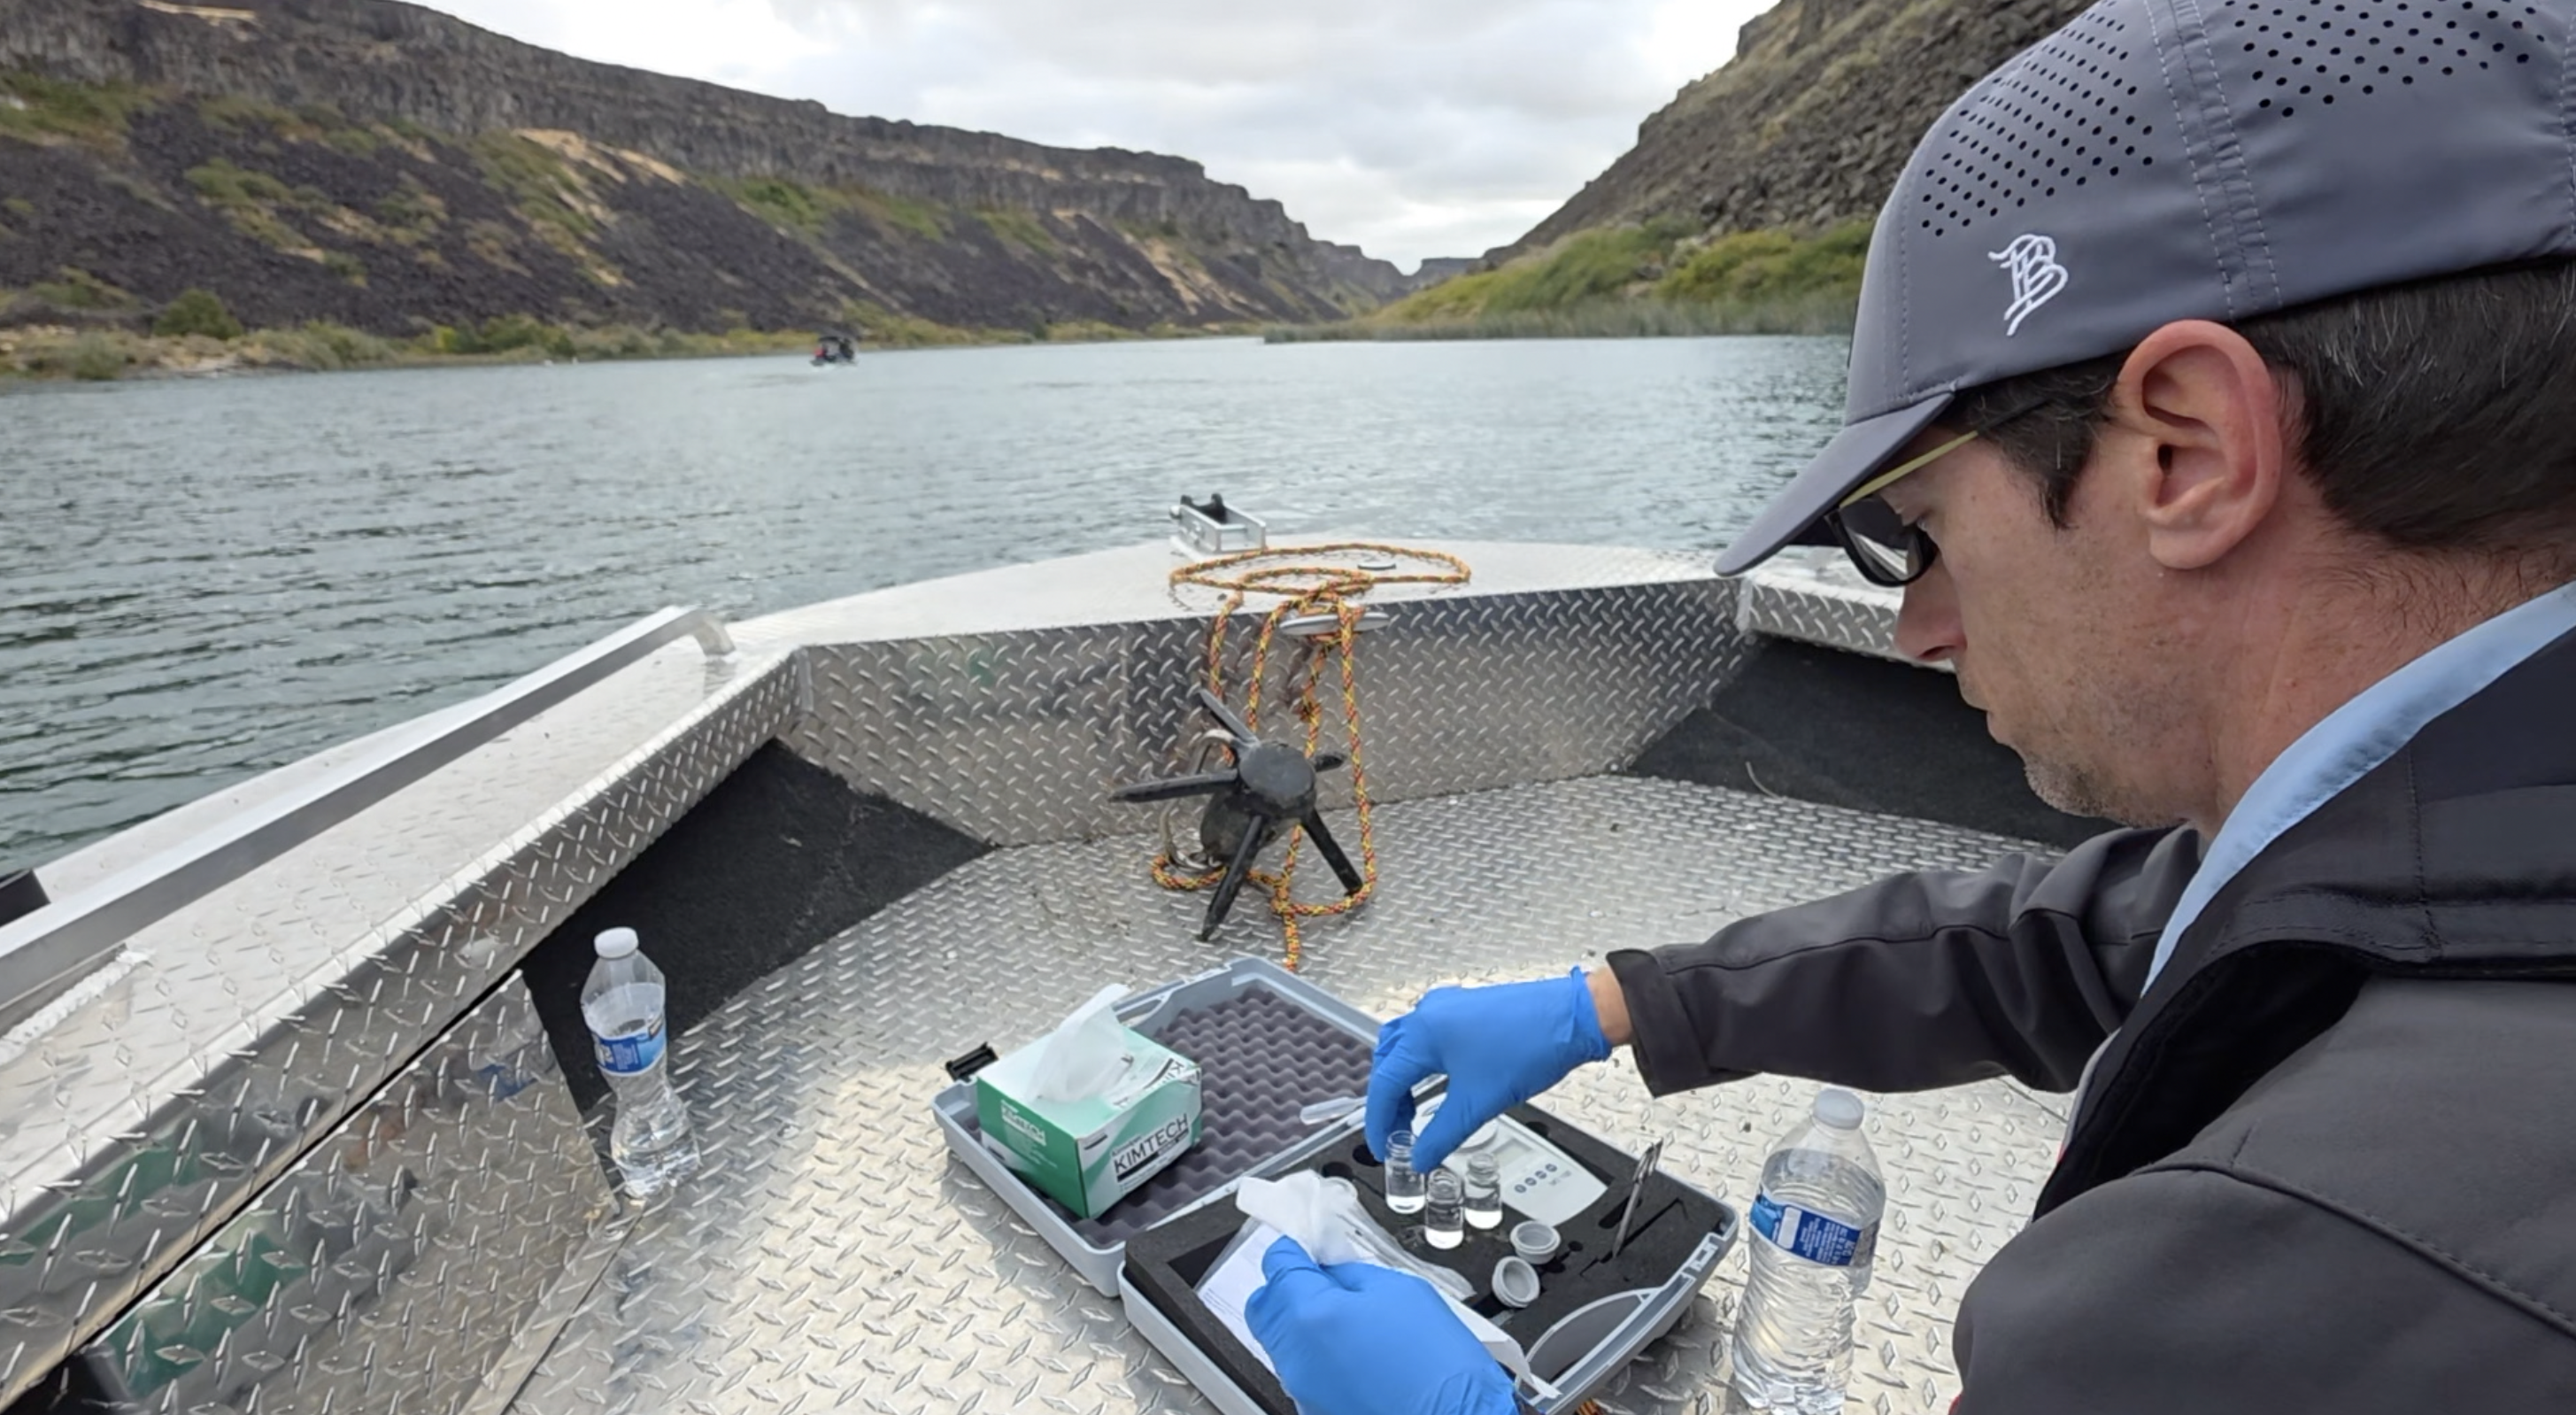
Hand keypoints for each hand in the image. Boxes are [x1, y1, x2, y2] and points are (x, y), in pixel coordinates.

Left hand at [1246, 1237, 1516, 1414]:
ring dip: (1305, 1322)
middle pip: (1265, 1305)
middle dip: (1289, 1285)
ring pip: (1283, 1340)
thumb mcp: (1401, 1291)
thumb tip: (1330, 1266)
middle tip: (1326, 1279)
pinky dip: (1319, 1355)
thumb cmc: (1439, 1368)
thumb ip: (1352, 1273)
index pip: (1278, 1263)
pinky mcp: (1315, 1409)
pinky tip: (1358, 1353)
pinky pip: (1303, 1370)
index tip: (1310, 1245)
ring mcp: (1302, 1389)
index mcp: (1309, 1316)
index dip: (1296, 1248)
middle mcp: (1295, 1357)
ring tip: (1352, 1321)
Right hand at [1366, 968, 1610, 1171]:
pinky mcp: (1467, 1010)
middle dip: (1389, 1102)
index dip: (1380, 1121)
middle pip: (1389, 1062)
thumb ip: (1443, 1135)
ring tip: (1413, 1114)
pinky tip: (1437, 1084)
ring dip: (1405, 1082)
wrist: (1573, 1018)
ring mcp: (1448, 1008)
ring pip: (1407, 1047)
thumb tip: (1421, 1156)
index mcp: (1424, 1033)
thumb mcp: (1479, 1103)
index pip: (1386, 1083)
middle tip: (1396, 1134)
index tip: (1383, 1146)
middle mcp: (1430, 1014)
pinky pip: (1429, 1038)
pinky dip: (1423, 1066)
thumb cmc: (1533, 1045)